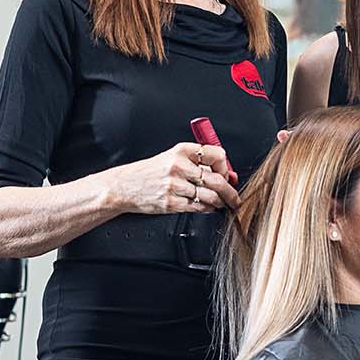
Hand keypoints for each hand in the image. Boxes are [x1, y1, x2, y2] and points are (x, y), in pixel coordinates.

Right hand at [110, 142, 239, 214]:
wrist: (124, 186)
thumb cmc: (150, 173)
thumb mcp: (171, 158)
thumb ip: (197, 164)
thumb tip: (226, 174)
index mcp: (181, 151)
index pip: (217, 154)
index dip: (226, 167)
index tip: (227, 174)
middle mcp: (178, 166)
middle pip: (217, 179)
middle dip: (230, 192)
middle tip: (234, 198)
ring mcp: (174, 185)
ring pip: (210, 196)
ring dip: (220, 202)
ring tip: (221, 204)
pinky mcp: (170, 203)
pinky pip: (198, 207)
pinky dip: (207, 209)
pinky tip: (207, 207)